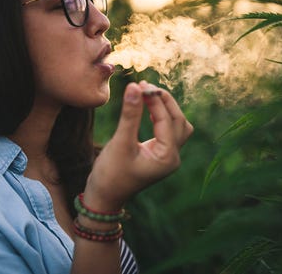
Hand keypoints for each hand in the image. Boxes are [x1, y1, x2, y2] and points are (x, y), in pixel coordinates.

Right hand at [84, 81, 193, 210]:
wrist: (103, 198)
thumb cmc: (110, 174)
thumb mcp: (120, 143)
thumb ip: (129, 114)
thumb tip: (134, 87)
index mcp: (167, 157)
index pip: (167, 120)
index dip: (155, 100)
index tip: (139, 84)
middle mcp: (173, 157)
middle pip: (178, 120)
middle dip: (163, 101)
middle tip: (144, 86)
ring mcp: (168, 157)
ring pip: (177, 125)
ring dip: (165, 108)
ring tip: (147, 94)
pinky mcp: (159, 155)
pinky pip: (167, 130)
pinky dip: (160, 116)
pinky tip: (146, 108)